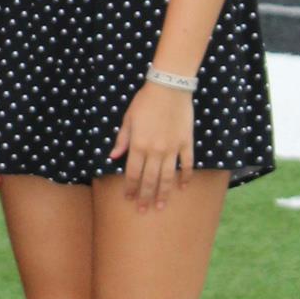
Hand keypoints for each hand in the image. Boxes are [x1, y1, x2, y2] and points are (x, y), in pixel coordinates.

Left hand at [109, 80, 194, 210]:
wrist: (169, 88)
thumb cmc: (145, 102)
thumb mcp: (128, 119)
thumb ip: (122, 140)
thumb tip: (113, 157)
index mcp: (138, 145)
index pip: (132, 173)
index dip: (130, 188)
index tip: (129, 199)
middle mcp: (155, 151)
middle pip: (149, 179)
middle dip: (145, 196)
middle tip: (143, 210)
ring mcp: (172, 149)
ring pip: (167, 177)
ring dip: (164, 193)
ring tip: (161, 206)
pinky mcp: (186, 143)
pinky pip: (187, 164)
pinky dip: (185, 177)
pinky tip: (183, 187)